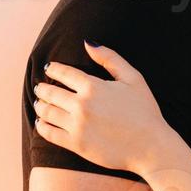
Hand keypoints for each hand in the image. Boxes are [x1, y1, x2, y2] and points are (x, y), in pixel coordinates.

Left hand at [33, 42, 168, 173]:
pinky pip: (50, 133)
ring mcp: (78, 126)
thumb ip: (110, 58)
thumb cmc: (145, 111)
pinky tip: (41, 123)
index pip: (64, 73)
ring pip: (47, 112)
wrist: (151, 147)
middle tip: (40, 87)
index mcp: (94, 86)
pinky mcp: (76, 144)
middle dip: (43, 88)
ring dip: (40, 105)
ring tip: (39, 103)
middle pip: (51, 92)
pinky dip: (42, 126)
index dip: (53, 69)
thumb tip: (88, 42)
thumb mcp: (133, 78)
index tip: (49, 68)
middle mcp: (82, 105)